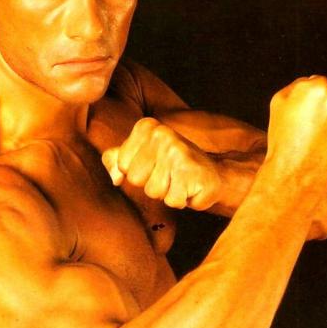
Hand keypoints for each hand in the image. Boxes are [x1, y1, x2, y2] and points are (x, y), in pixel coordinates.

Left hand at [102, 118, 222, 209]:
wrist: (211, 174)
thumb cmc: (172, 166)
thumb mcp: (139, 157)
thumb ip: (115, 160)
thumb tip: (115, 178)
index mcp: (145, 127)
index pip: (122, 165)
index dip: (139, 171)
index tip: (156, 164)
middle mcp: (160, 134)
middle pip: (135, 179)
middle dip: (151, 184)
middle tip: (169, 174)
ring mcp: (176, 151)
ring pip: (152, 191)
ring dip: (166, 193)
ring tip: (179, 180)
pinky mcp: (190, 171)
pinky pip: (171, 200)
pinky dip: (181, 200)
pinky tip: (190, 187)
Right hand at [266, 76, 326, 191]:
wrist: (296, 177)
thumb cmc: (284, 141)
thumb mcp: (278, 103)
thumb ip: (299, 85)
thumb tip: (314, 81)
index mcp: (320, 88)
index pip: (323, 85)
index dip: (313, 100)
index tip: (306, 115)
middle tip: (313, 130)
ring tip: (320, 144)